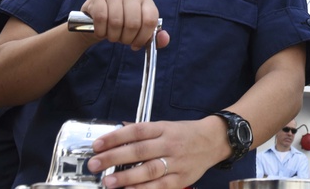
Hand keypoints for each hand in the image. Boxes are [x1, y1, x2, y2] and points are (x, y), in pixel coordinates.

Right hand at [81, 0, 169, 51]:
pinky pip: (101, 18)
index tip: (136, 44)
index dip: (143, 37)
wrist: (97, 21)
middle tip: (122, 40)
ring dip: (113, 36)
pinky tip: (102, 31)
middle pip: (133, 23)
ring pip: (116, 21)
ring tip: (112, 35)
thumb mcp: (139, 33)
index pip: (150, 20)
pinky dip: (101, 30)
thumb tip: (164, 39)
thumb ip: (154, 37)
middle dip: (127, 39)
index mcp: (146, 1)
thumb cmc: (122, 27)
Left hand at [88, 117, 226, 188]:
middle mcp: (169, 144)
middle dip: (114, 158)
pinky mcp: (181, 179)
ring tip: (108, 182)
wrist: (214, 141)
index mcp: (164, 128)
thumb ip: (143, 131)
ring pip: (149, 170)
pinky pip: (160, 186)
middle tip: (94, 164)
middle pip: (139, 151)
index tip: (97, 145)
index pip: (136, 131)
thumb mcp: (166, 125)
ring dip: (126, 177)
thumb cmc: (186, 133)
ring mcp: (176, 162)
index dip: (115, 137)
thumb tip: (118, 131)